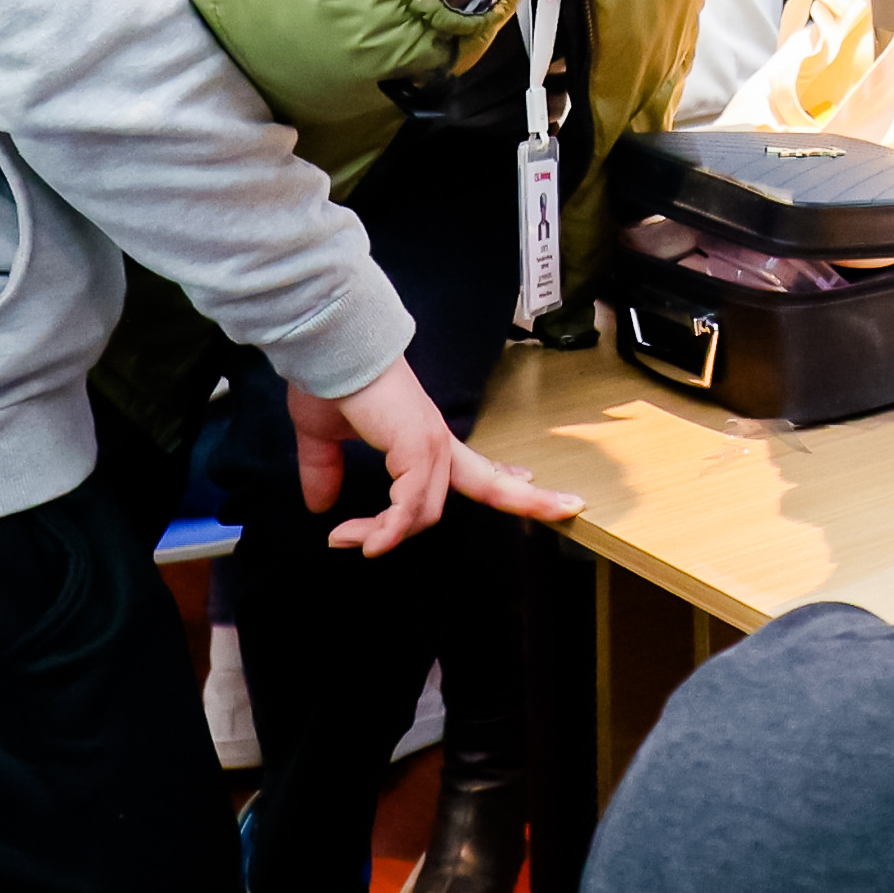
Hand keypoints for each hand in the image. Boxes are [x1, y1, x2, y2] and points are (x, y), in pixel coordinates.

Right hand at [288, 357, 586, 554]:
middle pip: (490, 483)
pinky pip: (411, 504)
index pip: (472, 464)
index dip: (502, 476)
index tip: (526, 480)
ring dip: (384, 534)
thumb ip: (326, 472)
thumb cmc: (329, 383)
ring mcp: (429, 444)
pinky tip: (367, 541)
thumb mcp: (325, 438)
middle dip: (532, 500)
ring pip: (427, 512)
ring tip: (348, 541)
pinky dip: (389, 527)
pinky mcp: (415, 446)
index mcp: (423, 437)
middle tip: (574, 508)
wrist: (328, 351)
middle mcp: (434, 442)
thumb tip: (319, 507)